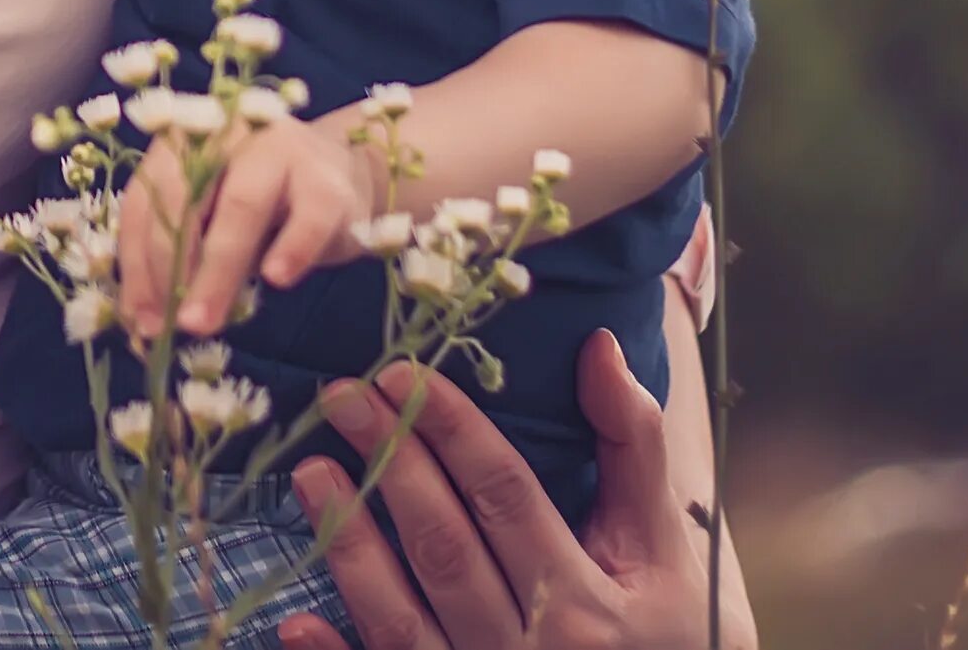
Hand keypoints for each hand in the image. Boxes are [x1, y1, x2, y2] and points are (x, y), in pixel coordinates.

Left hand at [118, 116, 375, 339]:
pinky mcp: (328, 182)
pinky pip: (308, 219)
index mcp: (184, 142)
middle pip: (186, 200)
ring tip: (203, 321)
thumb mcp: (213, 223)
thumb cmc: (264, 204)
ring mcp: (281, 150)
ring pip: (241, 207)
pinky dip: (290, 250)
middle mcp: (226, 135)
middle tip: (169, 326)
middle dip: (169, 268)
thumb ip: (181, 260)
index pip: (144, 202)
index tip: (138, 319)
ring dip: (217, 271)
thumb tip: (147, 321)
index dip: (136, 264)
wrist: (345, 179)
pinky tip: (275, 279)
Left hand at [272, 335, 756, 649]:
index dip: (452, 430)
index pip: (506, 496)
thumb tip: (598, 346)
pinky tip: (296, 621)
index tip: (402, 373)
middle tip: (340, 397)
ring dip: (351, 547)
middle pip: (446, 549)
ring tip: (310, 474)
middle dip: (392, 466)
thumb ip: (633, 449)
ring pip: (402, 621)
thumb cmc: (671, 634)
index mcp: (585, 602)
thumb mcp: (667, 551)